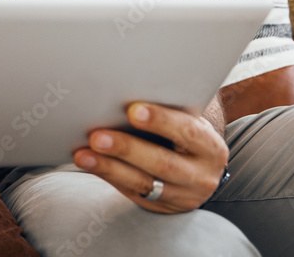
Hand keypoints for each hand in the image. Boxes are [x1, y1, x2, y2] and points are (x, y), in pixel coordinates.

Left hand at [72, 102, 227, 213]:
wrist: (197, 173)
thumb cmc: (184, 135)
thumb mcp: (189, 124)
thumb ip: (171, 111)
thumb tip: (127, 87)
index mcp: (211, 148)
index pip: (188, 132)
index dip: (160, 121)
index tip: (132, 110)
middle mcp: (200, 176)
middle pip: (162, 163)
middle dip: (127, 149)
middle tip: (97, 136)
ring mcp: (181, 196)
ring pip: (142, 182)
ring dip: (109, 167)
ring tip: (83, 154)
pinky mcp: (159, 206)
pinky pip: (130, 191)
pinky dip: (107, 176)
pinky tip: (89, 163)